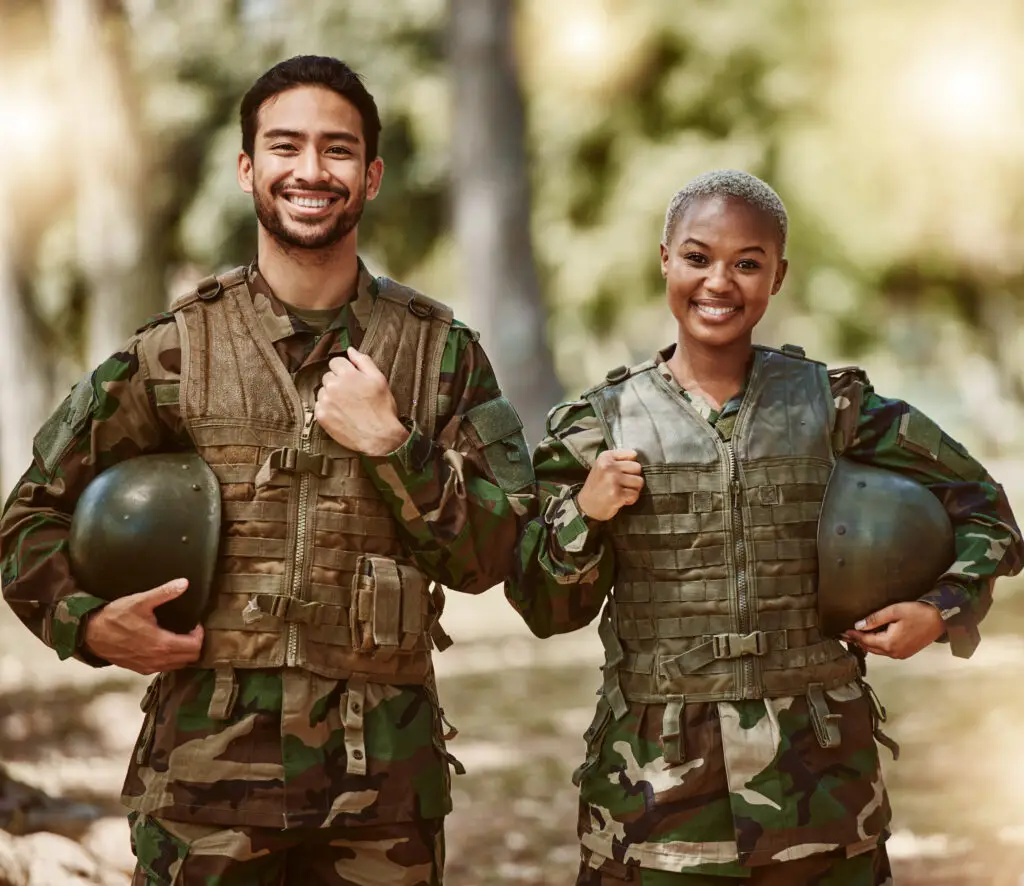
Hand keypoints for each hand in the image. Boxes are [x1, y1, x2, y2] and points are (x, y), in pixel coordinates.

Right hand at [83, 578, 203, 674]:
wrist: (90, 634)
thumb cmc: (115, 617)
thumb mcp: (141, 601)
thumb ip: (164, 593)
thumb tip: (184, 583)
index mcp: (162, 644)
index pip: (195, 647)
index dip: (200, 635)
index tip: (195, 624)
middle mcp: (158, 660)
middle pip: (190, 658)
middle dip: (195, 644)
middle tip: (190, 630)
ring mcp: (149, 667)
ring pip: (178, 665)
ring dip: (184, 653)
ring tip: (180, 637)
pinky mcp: (141, 670)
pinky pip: (165, 668)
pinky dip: (172, 659)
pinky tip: (166, 646)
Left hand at [314, 348, 409, 455]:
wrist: (379, 437)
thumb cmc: (382, 409)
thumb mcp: (379, 380)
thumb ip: (363, 361)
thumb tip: (350, 350)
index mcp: (348, 374)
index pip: (335, 362)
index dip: (345, 370)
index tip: (352, 380)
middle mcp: (333, 385)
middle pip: (328, 376)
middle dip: (338, 382)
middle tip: (351, 395)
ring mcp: (326, 401)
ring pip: (323, 391)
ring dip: (332, 395)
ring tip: (347, 406)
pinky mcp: (321, 416)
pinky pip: (320, 406)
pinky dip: (328, 408)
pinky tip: (341, 414)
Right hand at [576, 449, 644, 521]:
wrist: (586, 505)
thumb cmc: (597, 486)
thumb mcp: (603, 466)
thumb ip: (618, 460)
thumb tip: (636, 456)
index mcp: (605, 457)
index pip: (633, 454)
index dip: (630, 465)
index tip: (622, 472)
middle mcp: (608, 467)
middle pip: (637, 468)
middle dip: (633, 477)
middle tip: (623, 484)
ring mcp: (613, 480)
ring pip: (639, 481)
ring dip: (633, 489)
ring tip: (622, 491)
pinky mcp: (617, 494)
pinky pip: (635, 494)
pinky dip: (631, 499)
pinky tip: (621, 499)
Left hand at [842, 601, 944, 659]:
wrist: (940, 619)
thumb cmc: (918, 613)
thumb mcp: (894, 611)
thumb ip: (875, 619)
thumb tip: (858, 625)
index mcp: (889, 643)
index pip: (865, 640)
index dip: (854, 635)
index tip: (843, 631)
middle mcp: (894, 653)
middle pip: (871, 648)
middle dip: (858, 640)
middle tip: (846, 634)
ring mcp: (901, 654)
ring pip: (879, 650)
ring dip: (868, 643)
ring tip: (857, 635)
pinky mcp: (906, 652)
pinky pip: (887, 651)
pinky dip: (878, 645)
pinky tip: (874, 638)